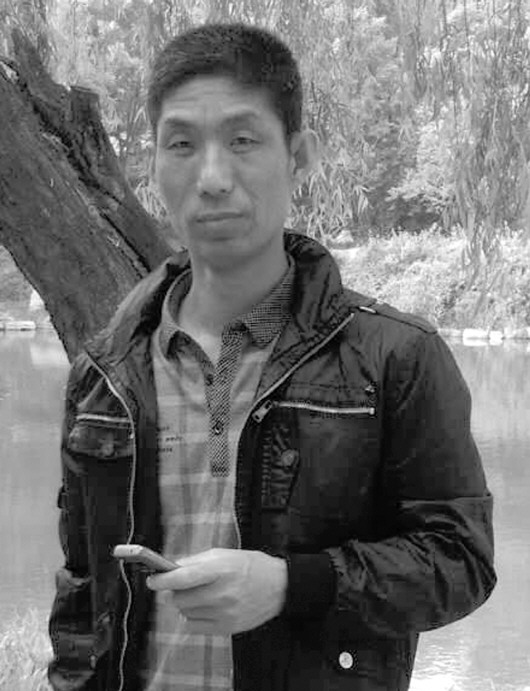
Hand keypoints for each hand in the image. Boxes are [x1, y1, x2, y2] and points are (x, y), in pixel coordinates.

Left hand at [146, 548, 287, 634]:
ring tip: (201, 594)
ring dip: (185, 603)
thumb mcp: (223, 554)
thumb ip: (195, 561)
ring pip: (185, 612)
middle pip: (179, 598)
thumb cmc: (250, 565)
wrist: (279, 586)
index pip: (184, 577)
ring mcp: (224, 613)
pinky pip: (193, 626)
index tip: (153, 580)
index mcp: (221, 570)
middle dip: (175, 591)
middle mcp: (222, 593)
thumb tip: (170, 568)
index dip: (163, 580)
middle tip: (183, 584)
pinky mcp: (226, 629)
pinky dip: (193, 616)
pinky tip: (205, 607)